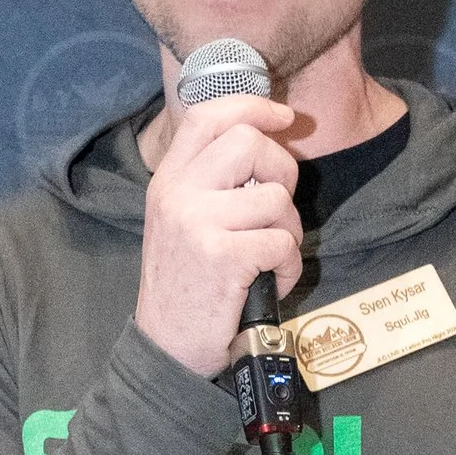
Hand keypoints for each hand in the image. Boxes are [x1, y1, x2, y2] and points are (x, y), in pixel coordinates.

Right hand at [137, 92, 301, 381]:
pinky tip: (270, 282)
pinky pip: (282, 242)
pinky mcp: (222, 256)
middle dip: (283, 171)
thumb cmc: (186, 285)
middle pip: (250, 142)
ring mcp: (197, 223)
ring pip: (276, 197)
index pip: (209, 115)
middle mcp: (178, 193)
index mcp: (168, 180)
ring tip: (270, 257)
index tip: (283, 117)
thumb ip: (213, 183)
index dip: (253, 106)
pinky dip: (288, 267)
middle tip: (277, 208)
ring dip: (289, 230)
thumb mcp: (182, 221)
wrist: (166, 348)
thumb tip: (268, 146)